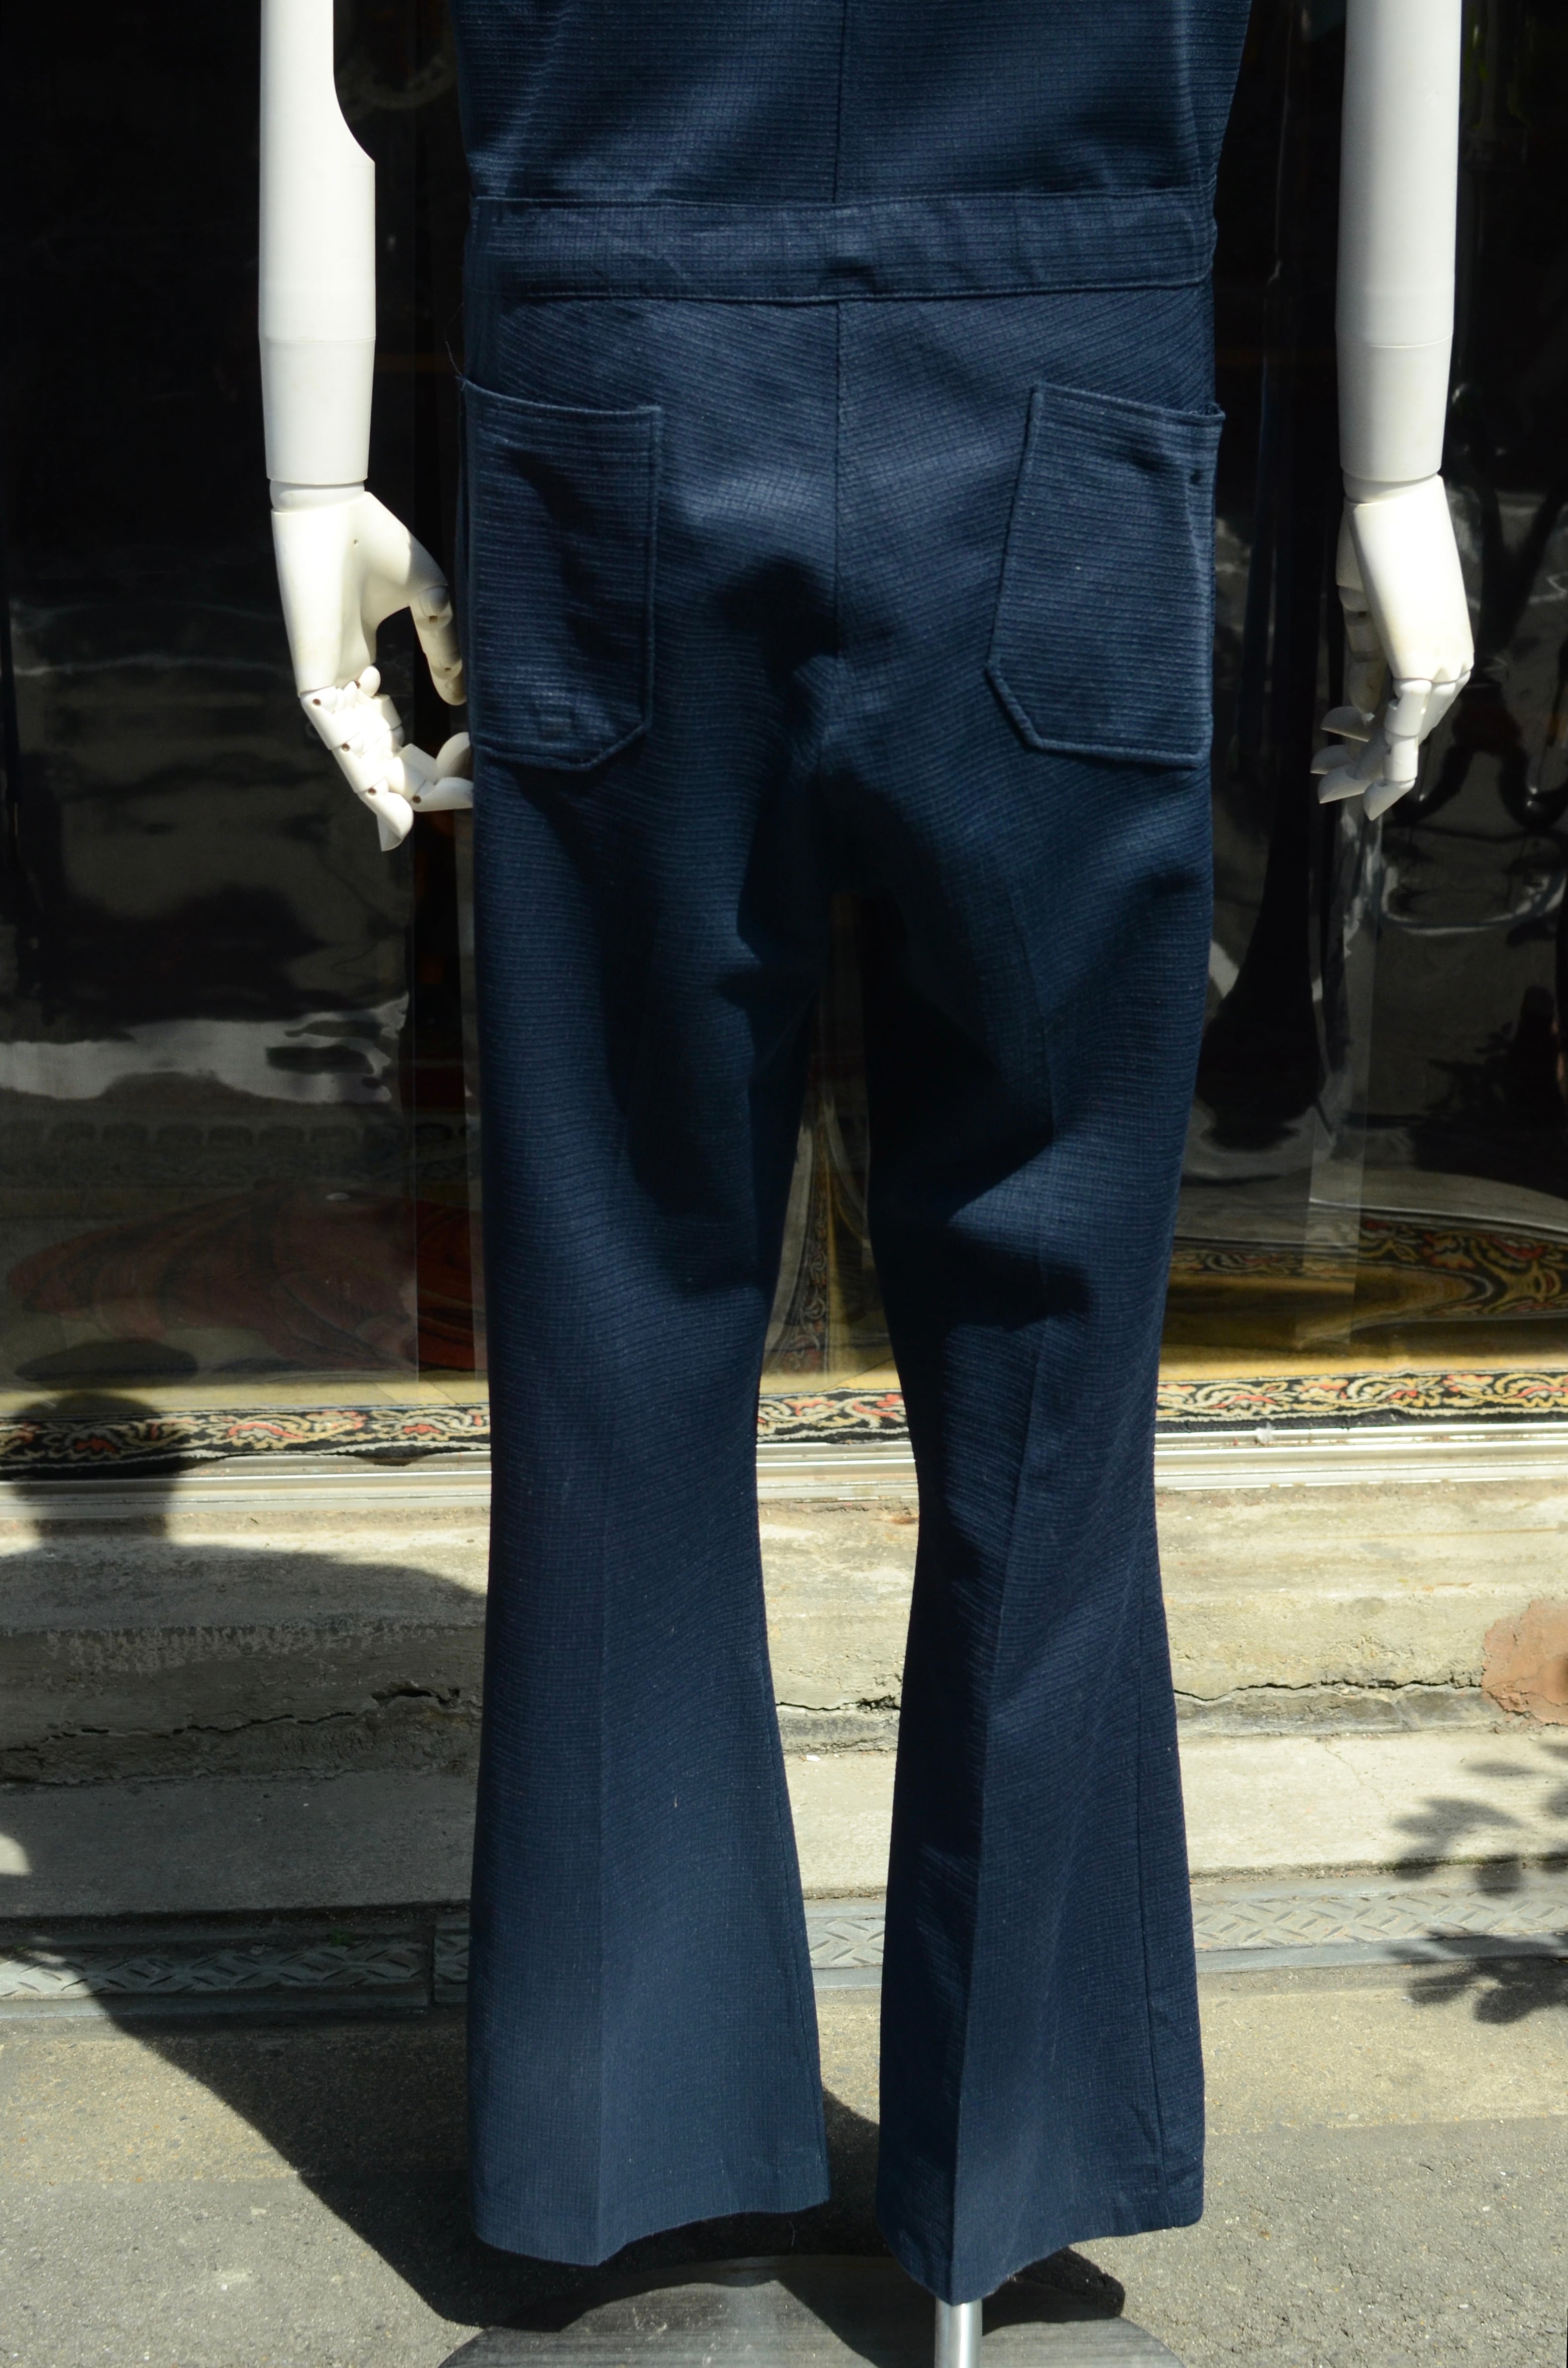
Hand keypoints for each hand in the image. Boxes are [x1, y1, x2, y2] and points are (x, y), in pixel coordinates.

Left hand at [272, 487, 469, 848]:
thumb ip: (443, 651)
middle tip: (456, 803)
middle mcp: (343, 682)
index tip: (467, 763)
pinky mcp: (313, 679)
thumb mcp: (429, 603)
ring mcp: (327, 683)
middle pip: (377, 753)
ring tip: (417, 824)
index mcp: (363, 664)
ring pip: (356, 757)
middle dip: (415, 785)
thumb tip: (460, 699)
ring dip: (389, 793)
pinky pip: (337, 741)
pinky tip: (386, 804)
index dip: (427, 755)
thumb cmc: (374, 542)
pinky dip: (361, 775)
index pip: (392, 731)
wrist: (332, 507)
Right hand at [1311, 478, 1472, 821]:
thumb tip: (1357, 706)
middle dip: (1359, 768)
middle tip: (1321, 784)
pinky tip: (1334, 757)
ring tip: (1320, 778)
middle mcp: (1452, 666)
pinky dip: (1368, 758)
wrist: (1390, 502)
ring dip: (1356, 770)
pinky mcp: (1421, 668)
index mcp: (1447, 651)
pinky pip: (1396, 733)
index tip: (1330, 736)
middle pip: (1407, 739)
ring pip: (1399, 745)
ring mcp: (1442, 669)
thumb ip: (1370, 662)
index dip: (1369, 740)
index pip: (1412, 715)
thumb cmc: (1381, 543)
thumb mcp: (1369, 614)